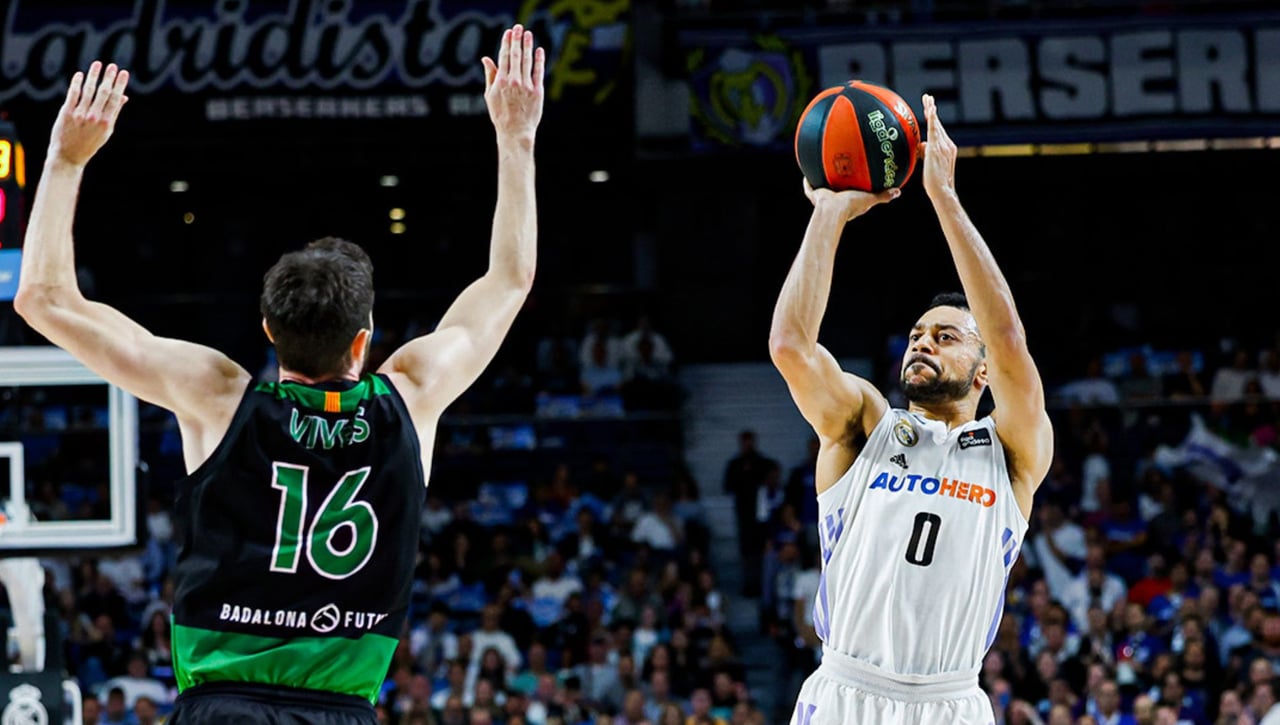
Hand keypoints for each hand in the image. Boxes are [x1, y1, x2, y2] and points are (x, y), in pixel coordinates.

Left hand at [50, 61, 129, 166]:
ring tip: (98, 64)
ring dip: (94, 76)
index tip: (123, 73)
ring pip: (88, 91)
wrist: (69, 156)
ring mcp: (80, 114)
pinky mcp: (66, 112)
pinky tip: (80, 74)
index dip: (119, 84)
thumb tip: (123, 97)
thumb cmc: (89, 143)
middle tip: (113, 66)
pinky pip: (73, 94)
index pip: (115, 99)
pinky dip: (77, 83)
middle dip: (109, 78)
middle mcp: (94, 117)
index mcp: (106, 123)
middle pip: (103, 93)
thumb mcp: (106, 131)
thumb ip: (113, 113)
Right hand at [481, 24, 544, 143]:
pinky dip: (539, 60)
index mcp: (501, 81)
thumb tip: (486, 58)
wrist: (516, 132)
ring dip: (528, 45)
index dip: (506, 43)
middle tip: (518, 27)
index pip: (504, 57)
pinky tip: (539, 50)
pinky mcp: (538, 91)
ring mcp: (526, 86)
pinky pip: (539, 72)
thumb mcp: (490, 95)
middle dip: (517, 40)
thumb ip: (490, 75)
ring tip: (528, 34)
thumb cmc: (500, 115)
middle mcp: (514, 81)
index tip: (508, 32)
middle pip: (516, 55)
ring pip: (527, 61)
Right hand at [802, 178, 898, 222]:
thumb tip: (898, 192)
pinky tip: (807, 169)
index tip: (859, 182)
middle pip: (837, 190)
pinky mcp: (814, 195)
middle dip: (839, 183)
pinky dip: (808, 180)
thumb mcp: (870, 199)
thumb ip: (883, 196)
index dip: (856, 189)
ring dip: (823, 180)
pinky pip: (809, 186)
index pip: (853, 196)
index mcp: (848, 203)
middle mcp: (836, 201)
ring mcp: (824, 198)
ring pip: (823, 187)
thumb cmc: (851, 206)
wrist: (832, 210)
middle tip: (842, 172)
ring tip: (824, 168)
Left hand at [920, 93, 956, 200]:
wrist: (942, 191)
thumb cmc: (934, 182)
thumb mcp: (929, 164)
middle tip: (927, 97)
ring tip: (927, 99)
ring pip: (936, 125)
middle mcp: (947, 144)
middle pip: (937, 124)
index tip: (929, 107)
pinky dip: (932, 119)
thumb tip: (921, 145)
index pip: (938, 130)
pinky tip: (930, 110)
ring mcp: (944, 146)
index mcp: (947, 148)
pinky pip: (934, 131)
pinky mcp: (938, 149)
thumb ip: (926, 152)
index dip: (933, 118)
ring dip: (931, 110)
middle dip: (931, 109)